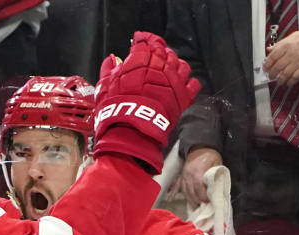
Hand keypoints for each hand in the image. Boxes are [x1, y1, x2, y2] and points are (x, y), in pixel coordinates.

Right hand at [93, 31, 201, 172]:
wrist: (133, 130)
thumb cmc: (117, 109)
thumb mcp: (105, 87)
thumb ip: (108, 70)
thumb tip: (111, 59)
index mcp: (141, 60)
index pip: (146, 42)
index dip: (144, 39)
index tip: (140, 40)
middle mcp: (160, 66)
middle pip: (164, 51)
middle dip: (158, 50)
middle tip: (153, 55)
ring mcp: (174, 81)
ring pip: (181, 64)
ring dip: (175, 63)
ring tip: (168, 68)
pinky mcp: (183, 96)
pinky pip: (193, 83)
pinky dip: (188, 82)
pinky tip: (181, 84)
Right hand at [168, 146, 220, 206]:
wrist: (200, 147)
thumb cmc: (210, 155)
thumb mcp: (217, 164)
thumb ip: (216, 176)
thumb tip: (216, 189)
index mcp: (198, 170)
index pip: (199, 187)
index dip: (203, 196)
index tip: (208, 202)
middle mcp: (188, 174)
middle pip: (191, 191)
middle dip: (197, 201)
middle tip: (203, 208)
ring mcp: (183, 175)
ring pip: (184, 191)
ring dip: (190, 200)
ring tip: (195, 208)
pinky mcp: (181, 175)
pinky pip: (176, 186)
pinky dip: (173, 193)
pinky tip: (169, 199)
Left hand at [262, 27, 298, 86]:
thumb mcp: (293, 36)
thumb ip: (280, 43)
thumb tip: (270, 48)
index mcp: (287, 45)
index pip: (272, 56)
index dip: (267, 64)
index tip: (265, 68)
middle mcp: (291, 54)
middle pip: (277, 66)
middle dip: (272, 73)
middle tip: (270, 76)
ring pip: (285, 74)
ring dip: (280, 80)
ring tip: (278, 82)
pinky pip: (295, 77)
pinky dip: (291, 82)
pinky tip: (288, 83)